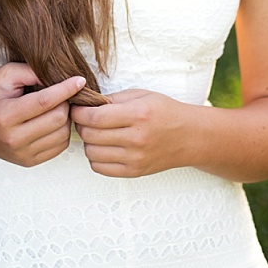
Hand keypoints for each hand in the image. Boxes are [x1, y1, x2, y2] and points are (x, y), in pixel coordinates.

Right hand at [0, 62, 85, 166]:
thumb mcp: (6, 75)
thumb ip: (32, 71)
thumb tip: (62, 76)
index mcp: (3, 116)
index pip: (45, 102)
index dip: (66, 89)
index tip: (80, 80)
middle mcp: (12, 139)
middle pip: (58, 118)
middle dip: (65, 103)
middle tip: (60, 95)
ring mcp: (20, 154)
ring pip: (63, 134)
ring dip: (65, 118)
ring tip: (54, 108)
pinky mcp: (28, 162)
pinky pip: (60, 146)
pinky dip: (61, 132)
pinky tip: (51, 122)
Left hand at [72, 89, 192, 177]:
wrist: (190, 136)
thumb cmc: (166, 112)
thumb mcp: (143, 96)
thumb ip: (114, 99)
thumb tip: (86, 105)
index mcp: (139, 114)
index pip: (95, 117)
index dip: (79, 113)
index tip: (77, 109)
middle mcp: (136, 138)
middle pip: (90, 135)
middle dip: (82, 125)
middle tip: (86, 120)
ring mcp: (135, 158)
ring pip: (91, 152)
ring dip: (89, 142)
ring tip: (98, 134)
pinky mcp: (134, 172)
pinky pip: (100, 167)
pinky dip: (96, 157)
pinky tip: (105, 148)